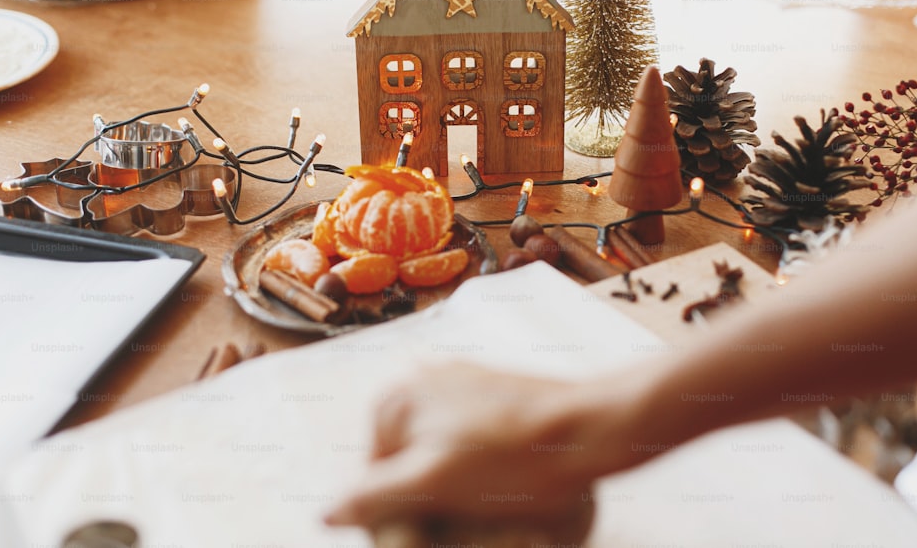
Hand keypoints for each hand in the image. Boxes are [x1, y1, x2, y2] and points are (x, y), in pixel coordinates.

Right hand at [324, 361, 596, 543]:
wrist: (592, 428)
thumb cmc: (513, 456)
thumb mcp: (433, 483)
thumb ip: (374, 497)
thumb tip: (325, 515)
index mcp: (397, 398)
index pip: (374, 482)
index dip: (397, 524)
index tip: (427, 543)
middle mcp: (422, 384)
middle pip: (406, 471)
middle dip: (428, 510)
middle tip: (462, 535)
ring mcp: (460, 390)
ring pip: (438, 465)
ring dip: (453, 501)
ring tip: (488, 521)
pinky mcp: (492, 402)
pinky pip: (466, 451)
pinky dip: (476, 479)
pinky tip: (504, 496)